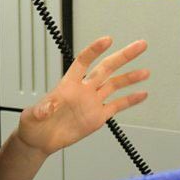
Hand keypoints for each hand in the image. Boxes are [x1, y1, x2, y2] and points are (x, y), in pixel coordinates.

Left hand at [17, 37, 149, 155]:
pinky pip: (117, 105)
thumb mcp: (33, 116)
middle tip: (140, 45)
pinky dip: (130, 100)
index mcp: (68, 84)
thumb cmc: (34, 123)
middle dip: (123, 56)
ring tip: (146, 72)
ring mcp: (92, 102)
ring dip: (130, 77)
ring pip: (115, 85)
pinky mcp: (98, 116)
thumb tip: (46, 107)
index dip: (95, 50)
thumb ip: (42, 109)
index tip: (108, 40)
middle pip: (106, 68)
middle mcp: (83, 89)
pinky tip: (142, 94)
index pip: (84, 61)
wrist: (41, 139)